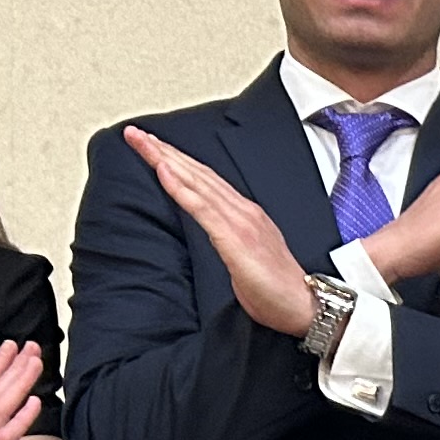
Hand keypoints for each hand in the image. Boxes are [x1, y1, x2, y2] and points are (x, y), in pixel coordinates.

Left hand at [126, 127, 316, 335]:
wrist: (305, 306)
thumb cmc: (277, 289)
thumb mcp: (247, 256)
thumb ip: (229, 238)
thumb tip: (213, 233)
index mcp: (245, 214)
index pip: (205, 179)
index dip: (177, 160)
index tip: (151, 145)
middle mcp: (243, 210)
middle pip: (197, 173)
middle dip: (163, 150)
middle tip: (134, 133)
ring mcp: (240, 222)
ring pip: (196, 182)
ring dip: (166, 159)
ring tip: (142, 141)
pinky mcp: (235, 239)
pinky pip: (202, 208)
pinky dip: (181, 188)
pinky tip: (164, 171)